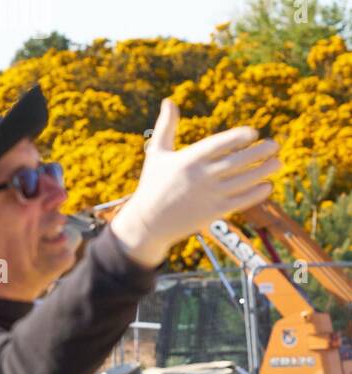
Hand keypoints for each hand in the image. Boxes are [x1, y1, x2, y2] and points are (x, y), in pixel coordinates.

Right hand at [109, 99, 280, 269]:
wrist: (146, 224)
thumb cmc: (152, 185)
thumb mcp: (156, 154)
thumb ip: (166, 127)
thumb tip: (168, 100)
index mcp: (189, 159)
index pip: (222, 143)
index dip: (240, 136)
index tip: (252, 133)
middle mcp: (201, 176)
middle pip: (239, 161)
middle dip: (260, 152)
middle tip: (274, 145)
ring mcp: (208, 195)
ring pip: (244, 180)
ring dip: (264, 170)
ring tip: (277, 163)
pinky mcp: (212, 213)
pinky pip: (241, 201)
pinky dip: (257, 193)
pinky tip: (267, 186)